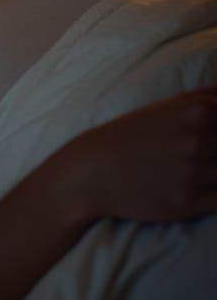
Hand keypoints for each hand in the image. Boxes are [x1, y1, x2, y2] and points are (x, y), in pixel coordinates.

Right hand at [64, 87, 216, 223]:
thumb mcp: (164, 106)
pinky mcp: (188, 202)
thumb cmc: (131, 134)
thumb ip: (205, 97)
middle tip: (203, 154)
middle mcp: (197, 140)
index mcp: (196, 111)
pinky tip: (201, 187)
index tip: (213, 139)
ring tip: (196, 168)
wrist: (94, 170)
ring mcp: (193, 172)